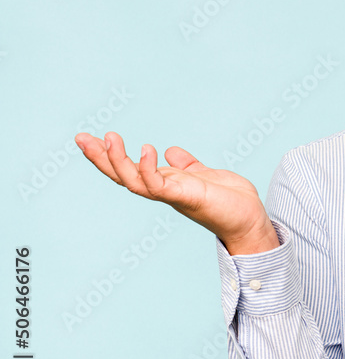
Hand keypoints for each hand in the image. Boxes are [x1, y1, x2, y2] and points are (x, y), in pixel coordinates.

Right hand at [75, 131, 277, 254]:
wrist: (250, 220)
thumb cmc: (230, 201)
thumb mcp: (204, 175)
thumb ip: (187, 166)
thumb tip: (172, 152)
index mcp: (166, 183)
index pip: (131, 169)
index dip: (110, 156)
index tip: (91, 138)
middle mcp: (164, 190)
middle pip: (122, 175)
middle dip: (101, 158)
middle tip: (81, 138)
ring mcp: (173, 195)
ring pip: (134, 181)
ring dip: (118, 161)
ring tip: (109, 138)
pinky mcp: (186, 197)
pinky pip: (158, 186)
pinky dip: (149, 169)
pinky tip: (146, 150)